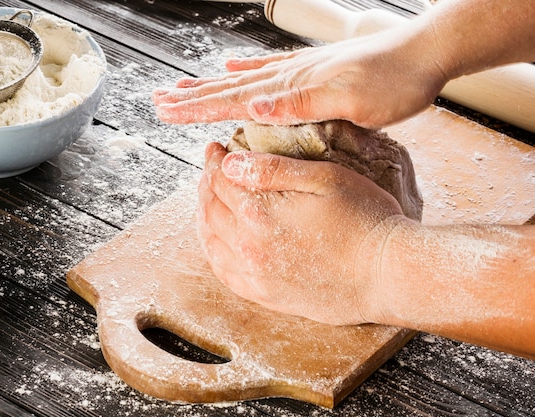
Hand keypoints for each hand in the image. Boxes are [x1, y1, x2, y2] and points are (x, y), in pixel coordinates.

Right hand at [154, 29, 446, 127]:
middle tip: (159, 101)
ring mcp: (299, 71)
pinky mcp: (312, 69)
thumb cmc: (393, 82)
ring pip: (242, 80)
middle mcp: (289, 77)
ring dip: (210, 86)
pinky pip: (269, 71)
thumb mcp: (350, 100)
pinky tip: (234, 69)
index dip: (197, 108)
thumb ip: (300, 104)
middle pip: (228, 88)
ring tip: (183, 87)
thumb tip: (253, 108)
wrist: (424, 54)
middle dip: (191, 98)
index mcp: (292, 88)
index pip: (232, 100)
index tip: (165, 111)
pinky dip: (246, 72)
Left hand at [197, 142, 405, 324]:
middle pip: (211, 209)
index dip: (214, 160)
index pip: (220, 180)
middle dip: (207, 185)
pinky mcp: (266, 295)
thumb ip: (273, 169)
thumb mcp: (324, 177)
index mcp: (260, 212)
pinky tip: (218, 240)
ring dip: (205, 216)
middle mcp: (249, 246)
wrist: (388, 273)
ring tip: (209, 200)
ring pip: (211, 241)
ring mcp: (255, 274)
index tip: (215, 149)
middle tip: (212, 171)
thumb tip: (230, 163)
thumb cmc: (365, 219)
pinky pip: (224, 272)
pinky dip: (213, 251)